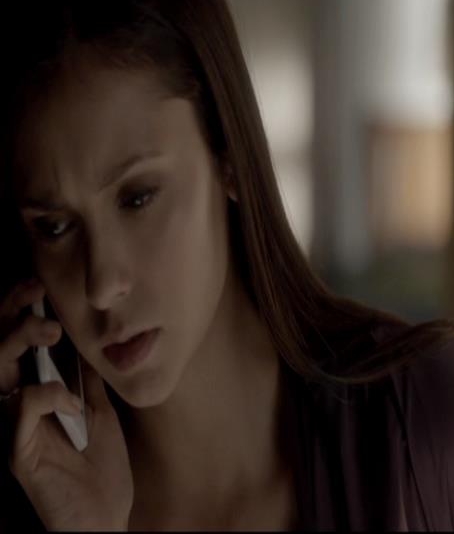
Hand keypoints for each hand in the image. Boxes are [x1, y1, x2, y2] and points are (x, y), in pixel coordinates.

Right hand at [0, 279, 133, 530]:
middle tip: (36, 295)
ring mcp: (12, 428)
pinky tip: (72, 402)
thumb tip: (88, 338)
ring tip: (49, 331)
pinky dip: (46, 395)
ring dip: (18, 342)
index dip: (16, 310)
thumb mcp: (98, 409)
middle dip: (10, 314)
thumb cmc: (98, 465)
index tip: (35, 281)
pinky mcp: (18, 453)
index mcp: (32, 392)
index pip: (13, 344)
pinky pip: (19, 410)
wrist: (104, 516)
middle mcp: (13, 406)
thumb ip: (87, 377)